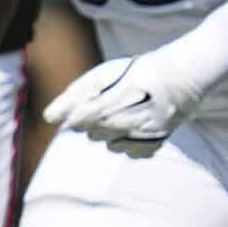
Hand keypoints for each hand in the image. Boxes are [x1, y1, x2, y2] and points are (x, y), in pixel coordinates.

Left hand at [43, 53, 202, 155]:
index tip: (81, 110)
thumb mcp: (99, 77)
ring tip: (123, 114)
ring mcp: (142, 135)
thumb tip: (49, 118)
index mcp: (110, 102)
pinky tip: (134, 127)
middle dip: (94, 122)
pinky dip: (128, 142)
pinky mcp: (155, 143)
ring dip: (110, 133)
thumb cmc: (132, 74)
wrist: (177, 77)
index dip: (78, 115)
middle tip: (108, 105)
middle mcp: (126, 122)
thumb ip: (71, 97)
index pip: (80, 120)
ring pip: (110, 145)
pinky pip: (130, 152)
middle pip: (93, 134)